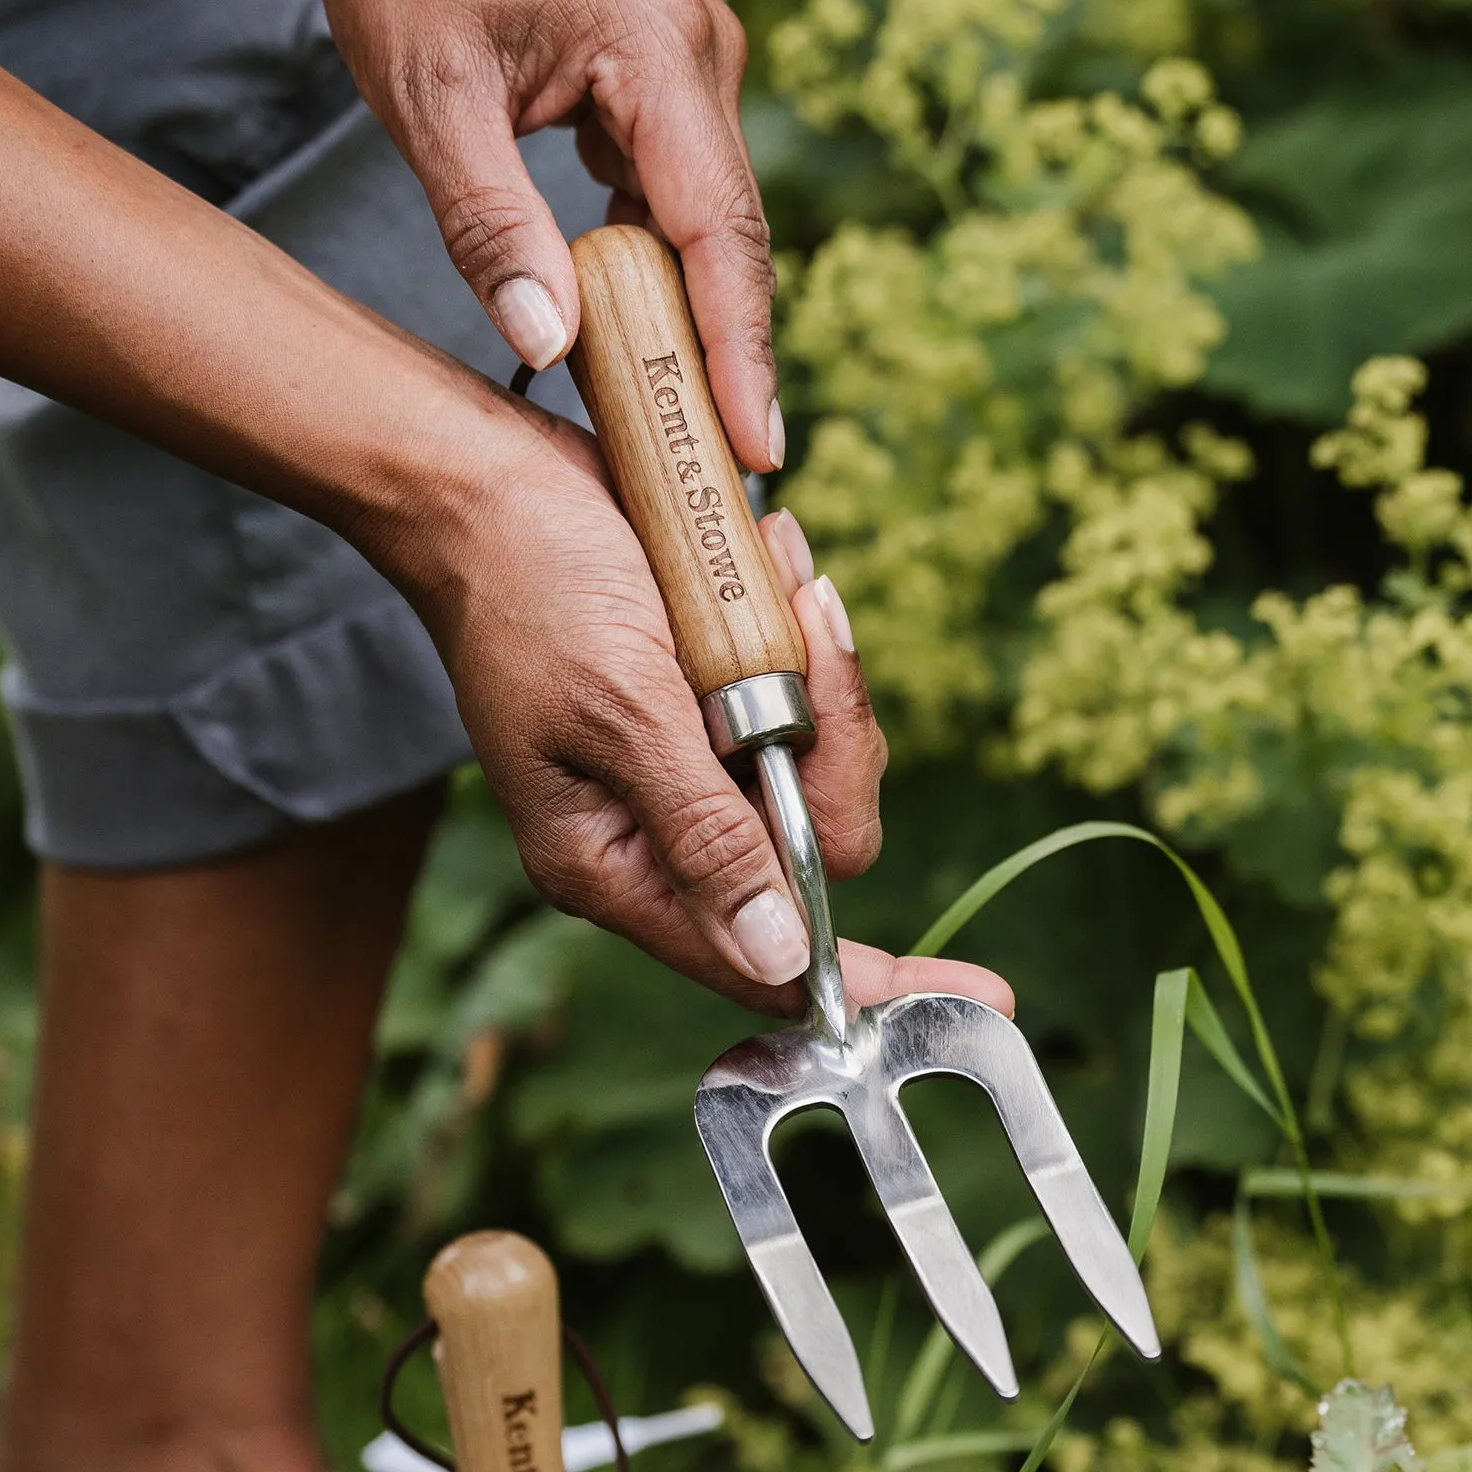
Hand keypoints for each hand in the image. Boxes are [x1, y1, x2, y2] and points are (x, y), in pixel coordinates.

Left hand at [298, 0, 782, 470]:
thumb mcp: (427, 100)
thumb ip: (489, 225)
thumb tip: (551, 349)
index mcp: (659, 48)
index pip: (721, 227)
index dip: (741, 348)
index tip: (757, 446)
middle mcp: (702, 55)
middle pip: (733, 237)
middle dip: (728, 355)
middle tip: (727, 471)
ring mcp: (693, 69)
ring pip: (712, 225)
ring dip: (692, 319)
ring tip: (683, 427)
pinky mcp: (669, 87)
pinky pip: (680, 201)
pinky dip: (659, 272)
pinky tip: (638, 338)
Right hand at [412, 407, 1011, 1017]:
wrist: (488, 479)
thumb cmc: (528, 586)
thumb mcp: (622, 712)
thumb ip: (704, 835)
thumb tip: (777, 956)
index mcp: (615, 864)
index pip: (768, 957)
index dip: (876, 979)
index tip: (982, 991)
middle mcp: (658, 832)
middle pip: (820, 847)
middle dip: (839, 743)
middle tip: (812, 636)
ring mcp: (690, 767)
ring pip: (825, 767)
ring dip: (821, 673)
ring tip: (772, 581)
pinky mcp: (712, 706)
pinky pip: (806, 700)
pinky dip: (803, 640)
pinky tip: (766, 570)